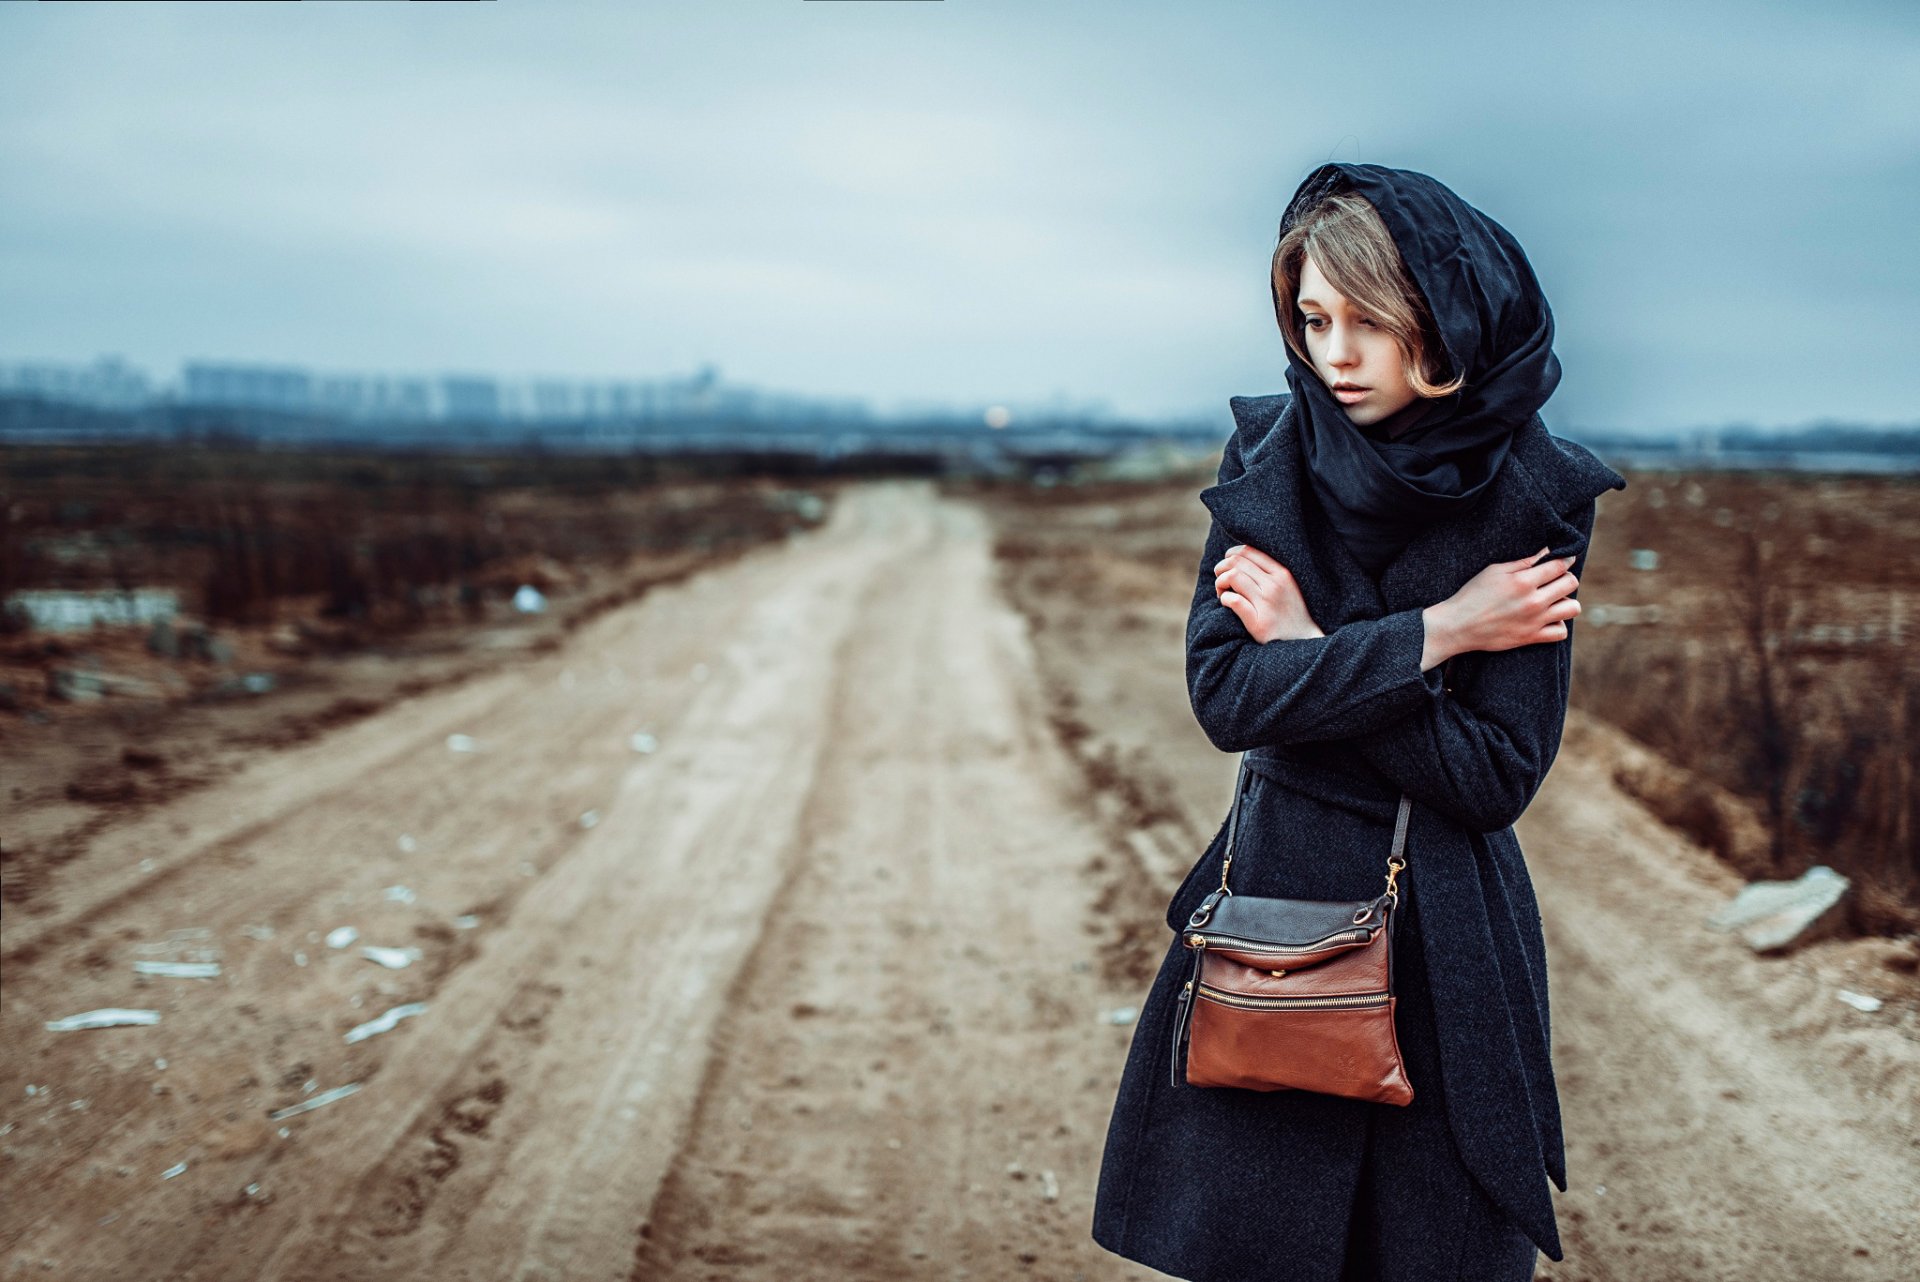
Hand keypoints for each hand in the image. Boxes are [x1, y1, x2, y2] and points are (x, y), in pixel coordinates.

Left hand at [1214, 543, 1323, 642]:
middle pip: (1236, 562)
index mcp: (1282, 573)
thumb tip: (1239, 558)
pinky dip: (1224, 599)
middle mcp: (1275, 585)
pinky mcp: (1258, 622)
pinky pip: (1233, 601)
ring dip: (1220, 583)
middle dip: (1221, 568)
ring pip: (1232, 577)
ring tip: (1222, 592)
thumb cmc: (1291, 613)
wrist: (1305, 641)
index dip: (1231, 555)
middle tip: (1221, 581)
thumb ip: (1269, 572)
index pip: (1248, 551)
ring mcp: (1267, 603)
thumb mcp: (1287, 586)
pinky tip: (1226, 603)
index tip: (1228, 566)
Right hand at [1426, 546, 1579, 658]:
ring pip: (1572, 608)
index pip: (1559, 565)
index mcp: (1523, 582)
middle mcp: (1533, 601)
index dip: (1566, 558)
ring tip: (1553, 599)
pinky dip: (1558, 624)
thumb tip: (1547, 552)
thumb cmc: (1473, 594)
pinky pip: (1561, 632)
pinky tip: (1547, 618)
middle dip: (1565, 577)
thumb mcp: (1494, 571)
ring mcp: (1534, 621)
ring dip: (1565, 601)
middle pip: (1570, 583)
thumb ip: (1523, 562)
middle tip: (1554, 578)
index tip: (1565, 557)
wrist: (1458, 626)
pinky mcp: (1531, 638)